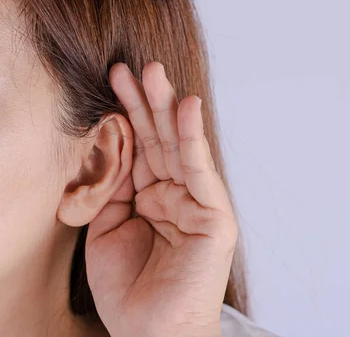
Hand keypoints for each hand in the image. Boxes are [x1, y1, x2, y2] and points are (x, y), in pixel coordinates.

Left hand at [85, 62, 236, 336]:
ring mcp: (199, 203)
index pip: (140, 150)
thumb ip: (111, 188)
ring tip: (153, 73)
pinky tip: (186, 107)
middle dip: (147, 103)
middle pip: (160, 141)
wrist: (153, 333)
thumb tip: (111, 146)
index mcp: (152, 198)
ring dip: (167, 109)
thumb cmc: (131, 290)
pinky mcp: (215, 216)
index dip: (127, 117)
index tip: (114, 85)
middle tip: (135, 68)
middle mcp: (177, 195)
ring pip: (180, 148)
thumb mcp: (105, 229)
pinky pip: (201, 171)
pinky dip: (193, 139)